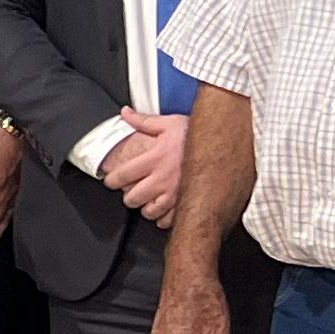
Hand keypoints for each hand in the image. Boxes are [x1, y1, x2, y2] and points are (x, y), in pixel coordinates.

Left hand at [100, 107, 187, 225]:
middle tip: (129, 192)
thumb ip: (144, 121)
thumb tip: (126, 114)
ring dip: (145, 207)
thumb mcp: (169, 123)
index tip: (110, 180)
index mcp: (155, 159)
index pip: (123, 175)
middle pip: (133, 198)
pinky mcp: (188, 202)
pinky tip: (164, 210)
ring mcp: (176, 193)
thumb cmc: (198, 135)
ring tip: (147, 201)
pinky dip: (164, 218)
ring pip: (150, 211)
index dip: (111, 180)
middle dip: (128, 197)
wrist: (224, 145)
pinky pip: (171, 219)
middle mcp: (163, 179)